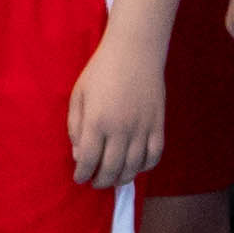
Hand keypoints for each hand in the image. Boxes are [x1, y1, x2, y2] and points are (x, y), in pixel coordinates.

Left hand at [65, 31, 167, 192]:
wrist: (135, 50)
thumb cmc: (101, 70)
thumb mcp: (78, 94)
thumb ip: (75, 126)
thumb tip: (79, 155)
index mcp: (97, 121)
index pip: (88, 161)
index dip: (82, 174)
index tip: (79, 177)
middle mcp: (120, 130)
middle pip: (111, 169)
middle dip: (100, 181)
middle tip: (95, 182)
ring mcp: (142, 128)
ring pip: (133, 167)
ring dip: (122, 178)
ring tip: (113, 178)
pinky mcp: (158, 125)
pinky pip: (154, 155)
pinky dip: (145, 166)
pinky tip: (136, 166)